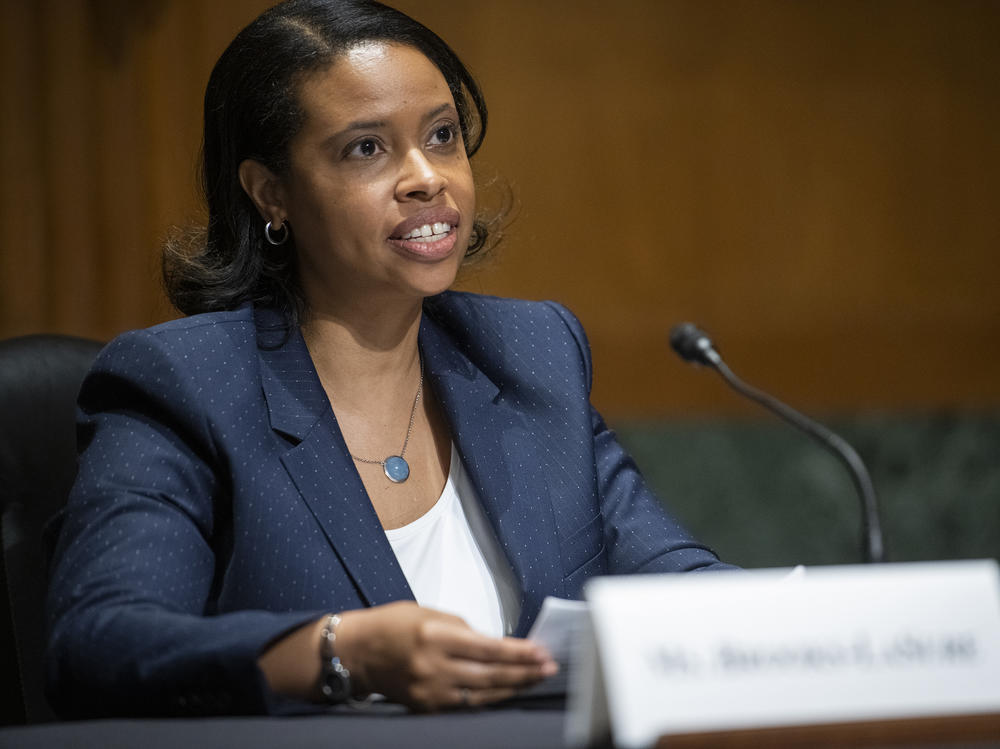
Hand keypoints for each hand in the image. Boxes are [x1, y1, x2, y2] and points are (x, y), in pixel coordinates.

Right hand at [335, 601, 556, 710]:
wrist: (356, 652)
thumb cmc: (394, 624)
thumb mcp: (430, 614)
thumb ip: (463, 630)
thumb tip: (495, 646)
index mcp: (436, 636)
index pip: (489, 648)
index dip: (519, 652)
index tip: (542, 651)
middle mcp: (434, 666)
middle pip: (491, 675)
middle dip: (525, 672)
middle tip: (549, 668)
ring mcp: (430, 691)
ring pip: (483, 694)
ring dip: (513, 687)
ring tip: (535, 680)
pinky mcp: (426, 707)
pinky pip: (466, 705)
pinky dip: (489, 698)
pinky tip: (506, 691)